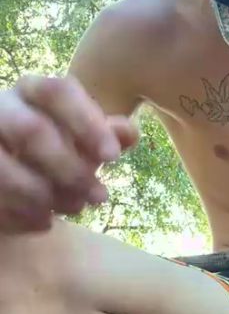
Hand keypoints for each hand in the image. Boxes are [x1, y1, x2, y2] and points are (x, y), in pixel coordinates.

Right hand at [0, 74, 137, 232]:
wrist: (9, 170)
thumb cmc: (52, 148)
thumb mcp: (81, 139)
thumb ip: (105, 134)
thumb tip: (130, 133)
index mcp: (32, 90)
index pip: (59, 92)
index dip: (87, 123)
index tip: (114, 158)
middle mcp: (0, 107)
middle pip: (32, 132)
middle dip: (70, 170)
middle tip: (100, 198)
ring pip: (4, 169)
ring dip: (44, 196)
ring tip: (74, 211)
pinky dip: (19, 215)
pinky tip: (43, 223)